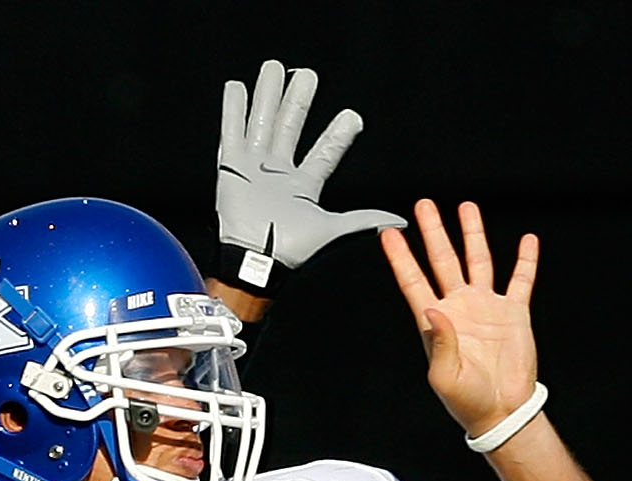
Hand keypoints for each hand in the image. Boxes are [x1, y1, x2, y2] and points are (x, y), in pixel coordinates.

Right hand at [214, 60, 401, 281]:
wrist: (254, 259)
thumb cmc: (290, 251)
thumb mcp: (332, 231)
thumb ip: (362, 220)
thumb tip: (400, 222)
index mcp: (305, 187)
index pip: (325, 152)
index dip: (339, 135)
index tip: (352, 118)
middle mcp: (280, 173)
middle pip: (291, 126)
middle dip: (299, 101)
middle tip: (307, 76)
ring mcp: (255, 167)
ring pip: (264, 122)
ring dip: (269, 95)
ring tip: (274, 69)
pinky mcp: (232, 167)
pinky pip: (232, 132)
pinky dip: (234, 110)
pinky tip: (237, 88)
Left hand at [380, 201, 541, 443]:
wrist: (501, 412)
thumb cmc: (468, 401)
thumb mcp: (444, 376)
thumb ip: (440, 342)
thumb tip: (434, 309)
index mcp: (437, 322)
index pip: (414, 281)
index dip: (401, 258)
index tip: (389, 234)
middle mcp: (460, 307)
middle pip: (443, 260)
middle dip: (433, 232)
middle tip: (423, 206)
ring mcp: (486, 307)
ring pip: (478, 260)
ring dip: (472, 234)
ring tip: (466, 208)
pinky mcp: (513, 313)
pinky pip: (520, 280)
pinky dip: (525, 261)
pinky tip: (527, 241)